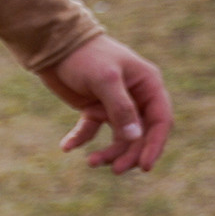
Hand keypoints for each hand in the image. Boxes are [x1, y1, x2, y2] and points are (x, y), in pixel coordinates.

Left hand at [41, 34, 173, 173]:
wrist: (54, 45)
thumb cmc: (85, 56)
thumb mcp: (105, 80)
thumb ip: (121, 108)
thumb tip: (135, 138)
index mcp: (147, 85)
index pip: (160, 121)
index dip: (154, 145)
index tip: (144, 167)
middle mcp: (135, 96)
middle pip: (140, 135)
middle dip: (129, 154)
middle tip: (114, 170)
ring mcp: (114, 104)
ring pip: (118, 137)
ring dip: (107, 152)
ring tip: (90, 162)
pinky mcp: (93, 107)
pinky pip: (91, 130)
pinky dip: (81, 139)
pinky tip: (67, 146)